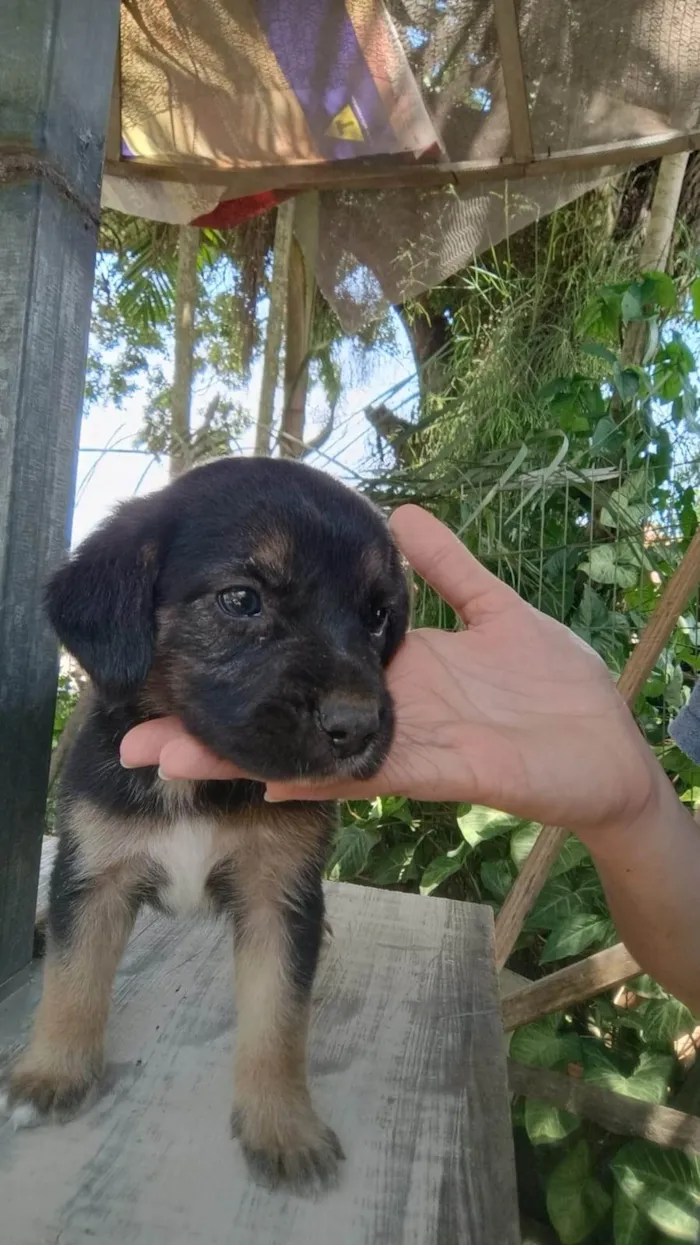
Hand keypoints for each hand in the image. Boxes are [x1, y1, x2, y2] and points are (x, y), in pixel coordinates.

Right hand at [120, 506, 655, 837]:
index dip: (248, 660)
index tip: (186, 645)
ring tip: (170, 760)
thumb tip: (399, 512)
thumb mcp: (495, 609)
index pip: (302, 666)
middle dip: (213, 727)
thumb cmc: (556, 685)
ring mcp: (406, 749)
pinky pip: (370, 778)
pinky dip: (320, 782)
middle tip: (137, 728)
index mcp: (395, 674)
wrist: (609, 746)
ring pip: (305, 756)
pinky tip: (268, 783)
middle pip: (284, 720)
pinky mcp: (442, 773)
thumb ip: (448, 567)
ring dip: (239, 761)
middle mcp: (383, 715)